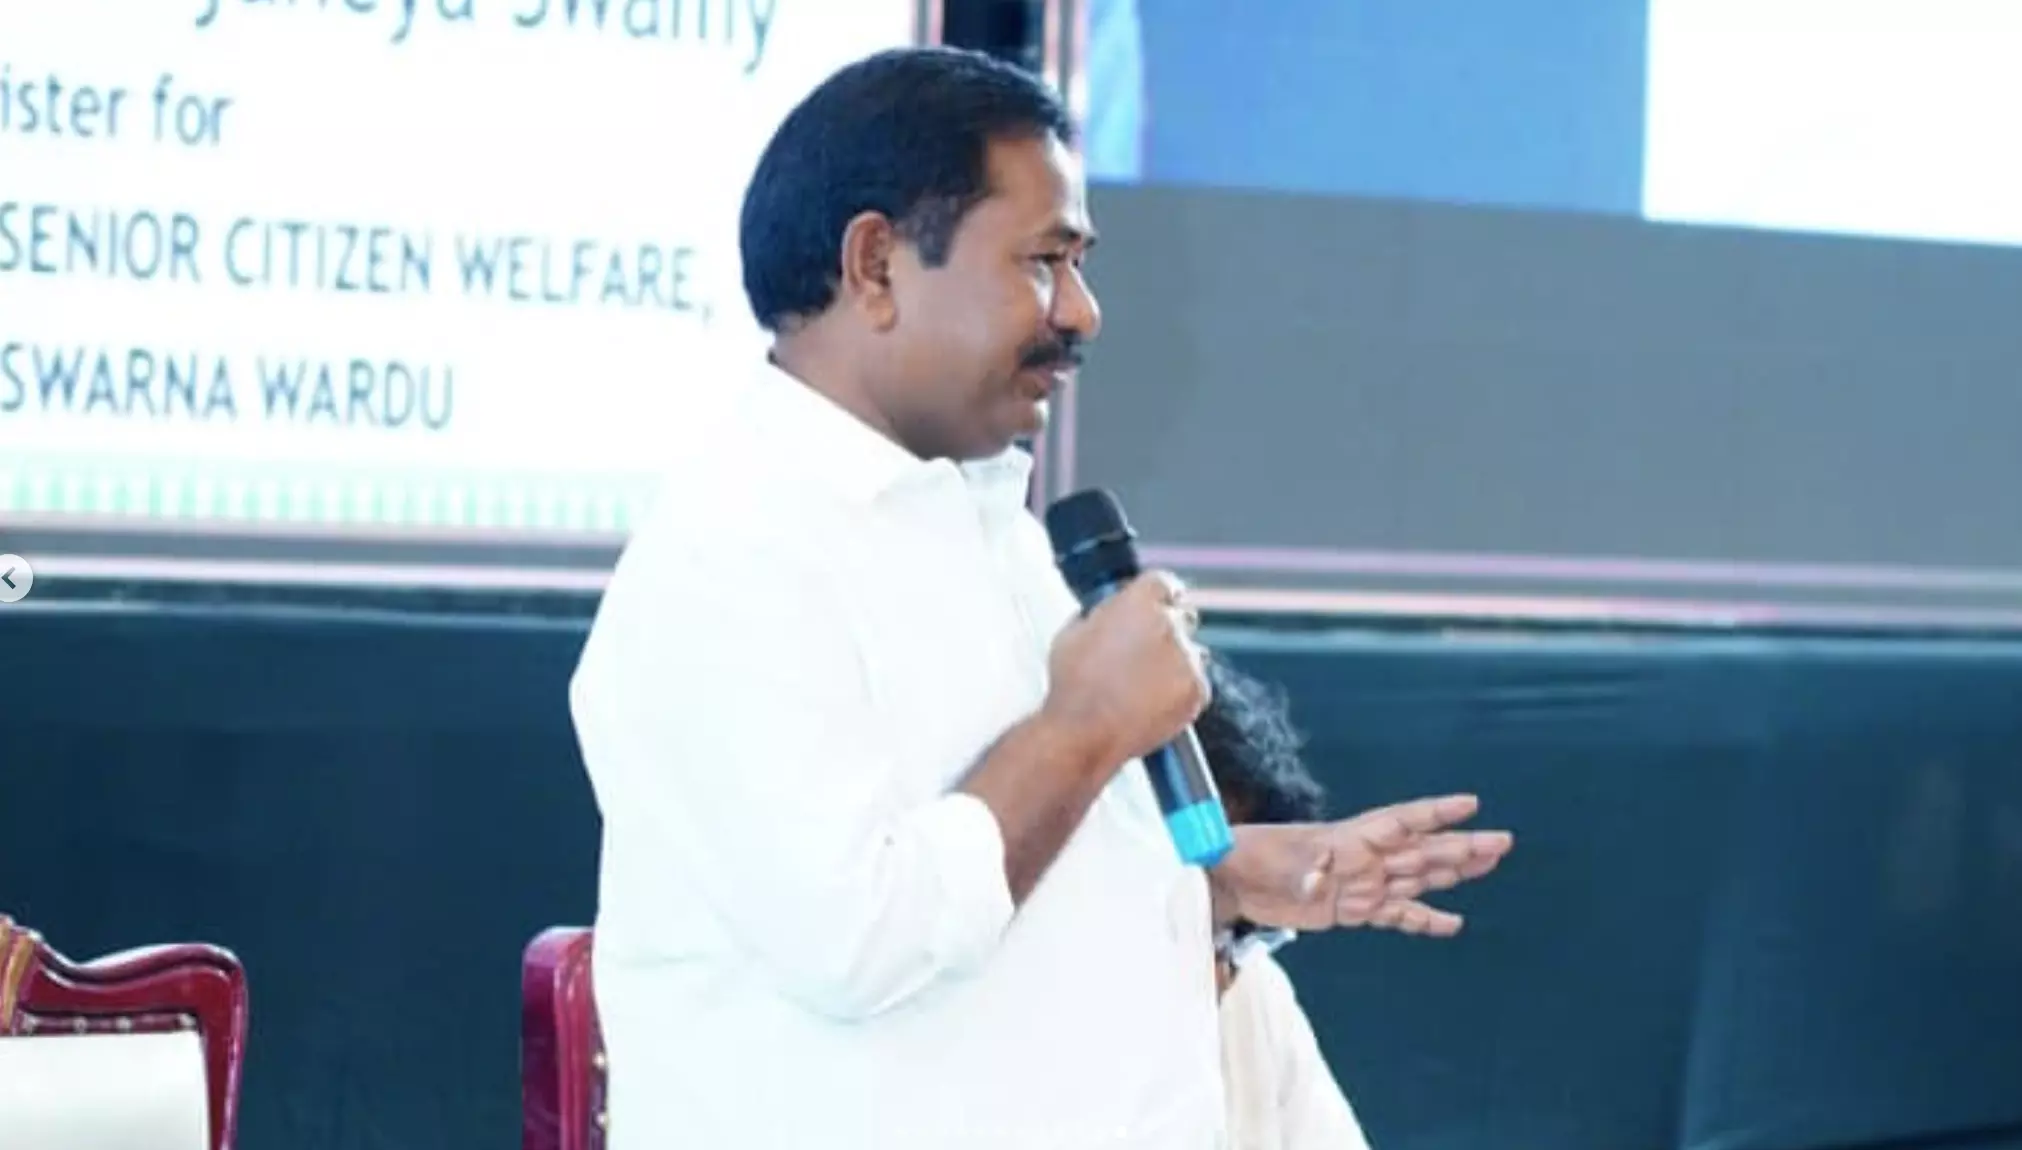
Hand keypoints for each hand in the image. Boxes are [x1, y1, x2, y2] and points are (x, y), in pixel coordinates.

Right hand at [1043, 571, 1207, 769]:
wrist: (1085, 732)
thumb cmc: (1073, 687)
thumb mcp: (1073, 633)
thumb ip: (1101, 616)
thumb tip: (1108, 616)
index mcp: (1138, 602)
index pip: (1164, 583)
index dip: (1158, 597)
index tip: (1156, 606)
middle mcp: (1168, 624)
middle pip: (1182, 616)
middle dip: (1168, 630)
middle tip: (1146, 653)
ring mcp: (1186, 658)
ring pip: (1191, 654)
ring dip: (1174, 664)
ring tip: (1142, 688)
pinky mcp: (1197, 689)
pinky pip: (1196, 685)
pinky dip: (1180, 694)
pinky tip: (1151, 704)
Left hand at [1210, 795, 1512, 936]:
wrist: (1235, 878)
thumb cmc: (1255, 856)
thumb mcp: (1278, 861)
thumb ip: (1303, 871)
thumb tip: (1318, 881)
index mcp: (1351, 837)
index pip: (1401, 820)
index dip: (1435, 813)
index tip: (1470, 803)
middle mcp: (1366, 858)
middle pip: (1423, 851)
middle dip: (1462, 846)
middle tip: (1503, 841)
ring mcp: (1363, 884)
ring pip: (1419, 877)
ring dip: (1454, 873)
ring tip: (1490, 864)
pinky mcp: (1353, 910)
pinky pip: (1397, 914)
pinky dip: (1425, 919)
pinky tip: (1453, 923)